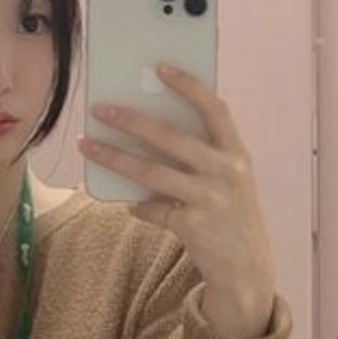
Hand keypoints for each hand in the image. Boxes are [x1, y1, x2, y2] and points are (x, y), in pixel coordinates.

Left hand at [79, 67, 277, 338]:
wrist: (248, 271)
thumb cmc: (232, 218)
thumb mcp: (229, 182)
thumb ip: (203, 159)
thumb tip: (149, 133)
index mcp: (237, 154)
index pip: (214, 108)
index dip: (188, 85)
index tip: (161, 67)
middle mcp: (226, 172)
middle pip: (171, 137)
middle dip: (132, 120)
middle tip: (101, 110)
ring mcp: (210, 199)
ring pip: (152, 172)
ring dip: (116, 158)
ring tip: (88, 146)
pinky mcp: (193, 225)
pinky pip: (154, 208)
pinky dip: (139, 205)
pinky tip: (129, 204)